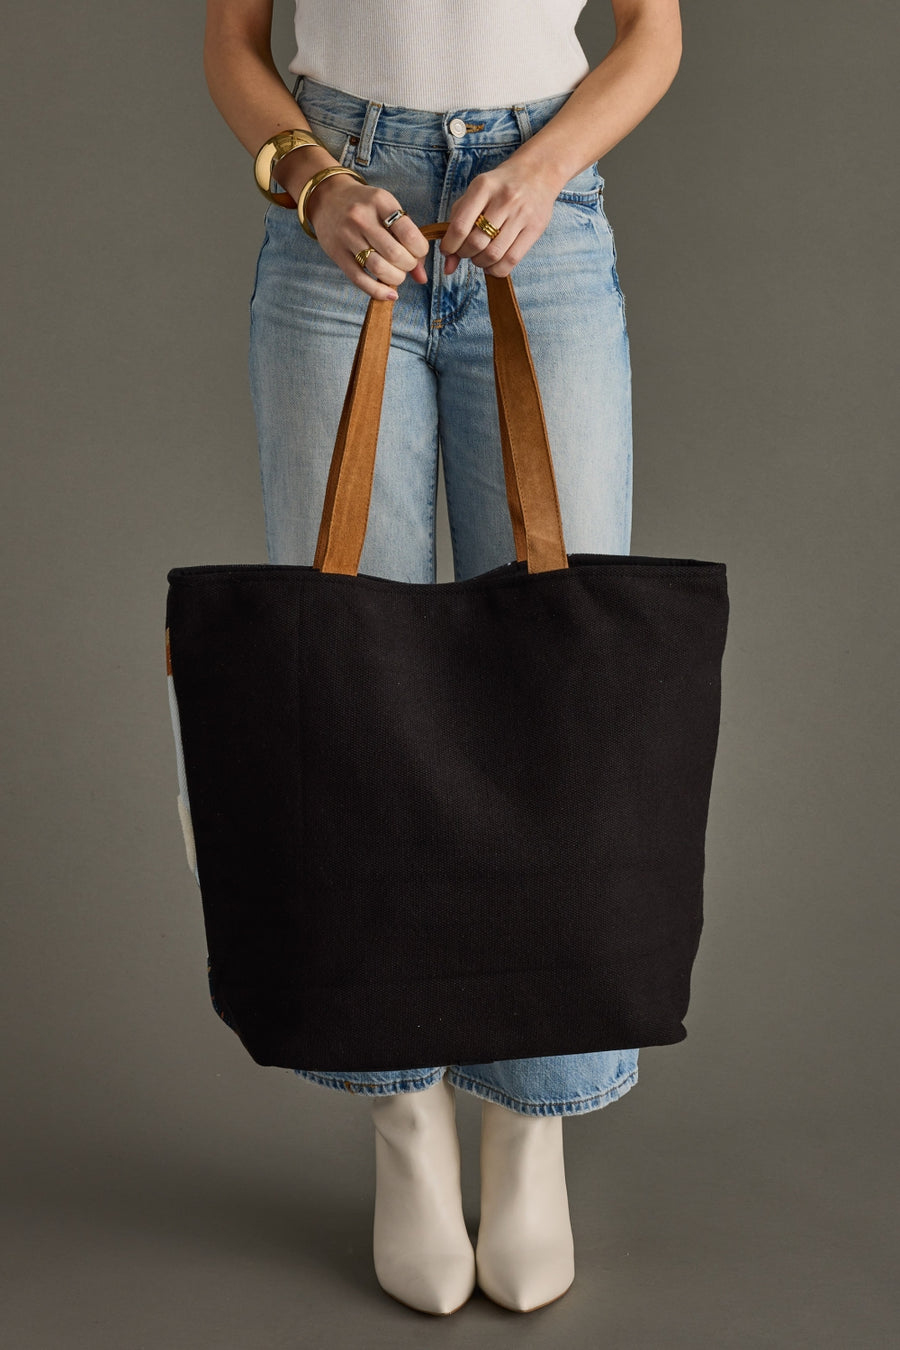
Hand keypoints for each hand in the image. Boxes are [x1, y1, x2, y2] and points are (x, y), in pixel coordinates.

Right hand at [306, 174, 430, 300]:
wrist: (327, 198)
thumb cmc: (365, 206)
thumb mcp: (387, 210)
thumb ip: (407, 238)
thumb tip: (423, 277)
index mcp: (380, 201)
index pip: (408, 234)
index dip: (420, 250)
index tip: (418, 252)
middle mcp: (362, 217)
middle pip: (395, 254)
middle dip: (408, 265)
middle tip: (407, 264)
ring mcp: (347, 236)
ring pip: (378, 268)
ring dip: (395, 278)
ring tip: (397, 274)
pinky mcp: (337, 254)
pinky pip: (360, 279)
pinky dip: (378, 291)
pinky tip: (390, 294)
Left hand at [439, 158, 560, 278]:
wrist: (537, 172)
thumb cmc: (500, 187)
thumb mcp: (475, 195)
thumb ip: (457, 224)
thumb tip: (448, 265)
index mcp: (483, 187)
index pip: (460, 226)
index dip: (450, 246)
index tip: (447, 250)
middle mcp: (504, 199)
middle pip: (476, 243)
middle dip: (465, 254)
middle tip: (466, 251)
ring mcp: (522, 214)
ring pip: (493, 254)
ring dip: (481, 263)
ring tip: (479, 257)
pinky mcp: (535, 228)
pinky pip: (512, 260)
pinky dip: (497, 269)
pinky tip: (492, 264)